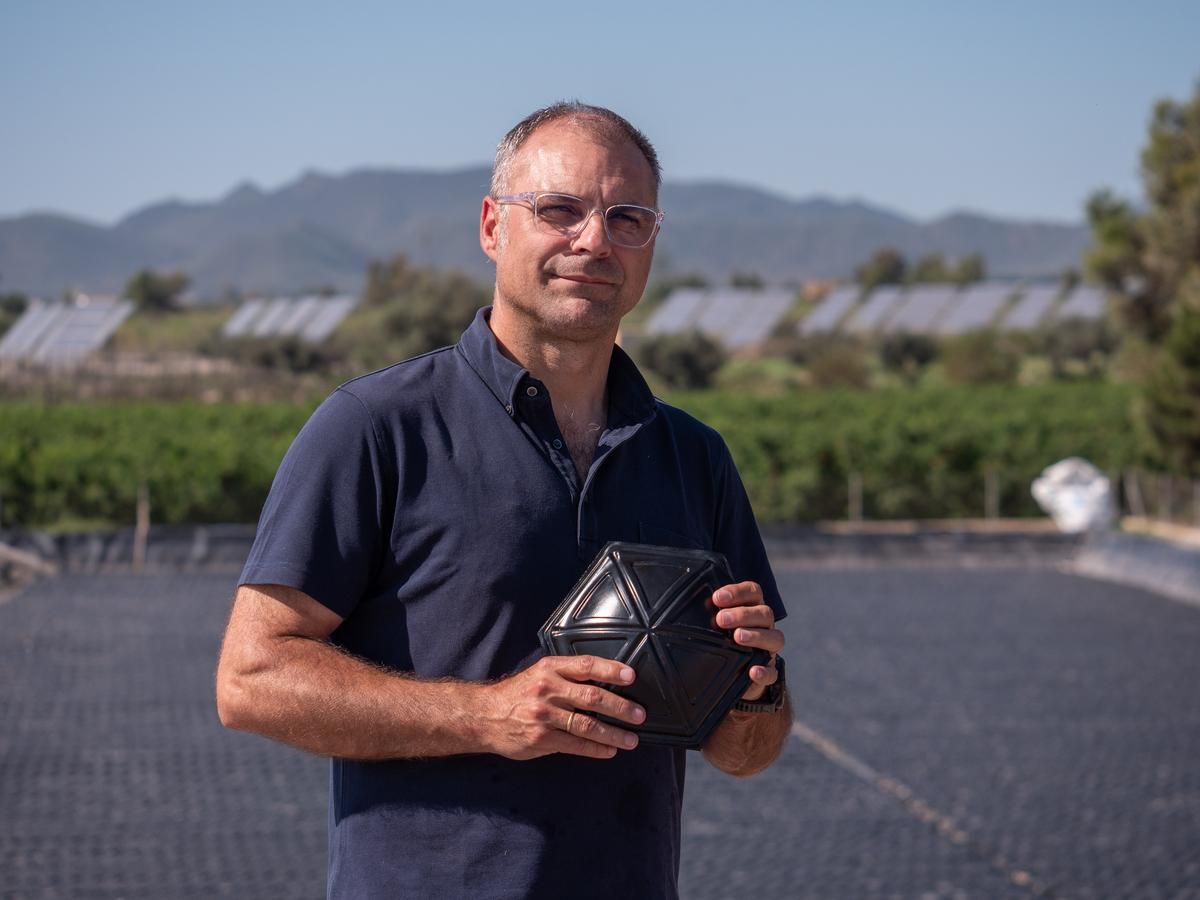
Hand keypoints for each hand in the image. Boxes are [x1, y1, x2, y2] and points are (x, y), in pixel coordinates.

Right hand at [480, 656, 645, 760]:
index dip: (611, 670)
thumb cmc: (515, 695)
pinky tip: (609, 751)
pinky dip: (596, 749)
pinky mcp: (541, 739)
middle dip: (620, 707)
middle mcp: (548, 690)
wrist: (483, 715)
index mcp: (549, 669)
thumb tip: (604, 683)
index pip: (586, 666)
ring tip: (631, 739)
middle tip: (639, 714)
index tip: (631, 676)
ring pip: (587, 725)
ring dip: (613, 733)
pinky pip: (575, 745)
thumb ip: (566, 677)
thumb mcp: (538, 674)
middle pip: (592, 697)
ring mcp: (545, 716)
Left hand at [713, 581, 783, 700]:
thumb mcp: (711, 626)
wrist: (727, 674)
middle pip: (765, 613)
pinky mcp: (768, 672)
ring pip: (775, 638)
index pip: (752, 592)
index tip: (716, 598)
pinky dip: (764, 672)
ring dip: (757, 636)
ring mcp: (768, 649)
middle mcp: (764, 626)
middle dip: (743, 614)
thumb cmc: (719, 640)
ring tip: (737, 637)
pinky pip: (773, 672)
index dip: (737, 592)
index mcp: (751, 609)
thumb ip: (705, 615)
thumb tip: (683, 608)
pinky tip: (752, 671)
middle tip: (721, 620)